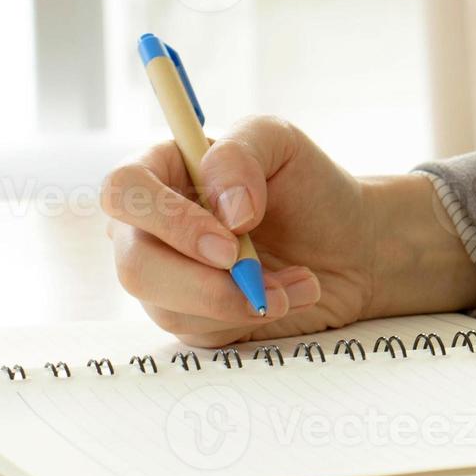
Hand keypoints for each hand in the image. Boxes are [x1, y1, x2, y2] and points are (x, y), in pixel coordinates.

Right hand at [102, 115, 475, 346]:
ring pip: (168, 309)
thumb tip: (226, 210)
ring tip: (297, 281)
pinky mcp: (195, 320)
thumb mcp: (280, 142)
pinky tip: (293, 294)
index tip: (228, 240)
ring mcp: (168, 280)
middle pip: (134, 265)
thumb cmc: (308, 186)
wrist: (351, 246)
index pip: (124, 192)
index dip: (168, 221)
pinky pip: (204, 333)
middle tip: (257, 278)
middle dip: (200, 282)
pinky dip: (255, 316)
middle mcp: (150, 229)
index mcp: (159, 174)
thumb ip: (241, 155)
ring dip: (242, 300)